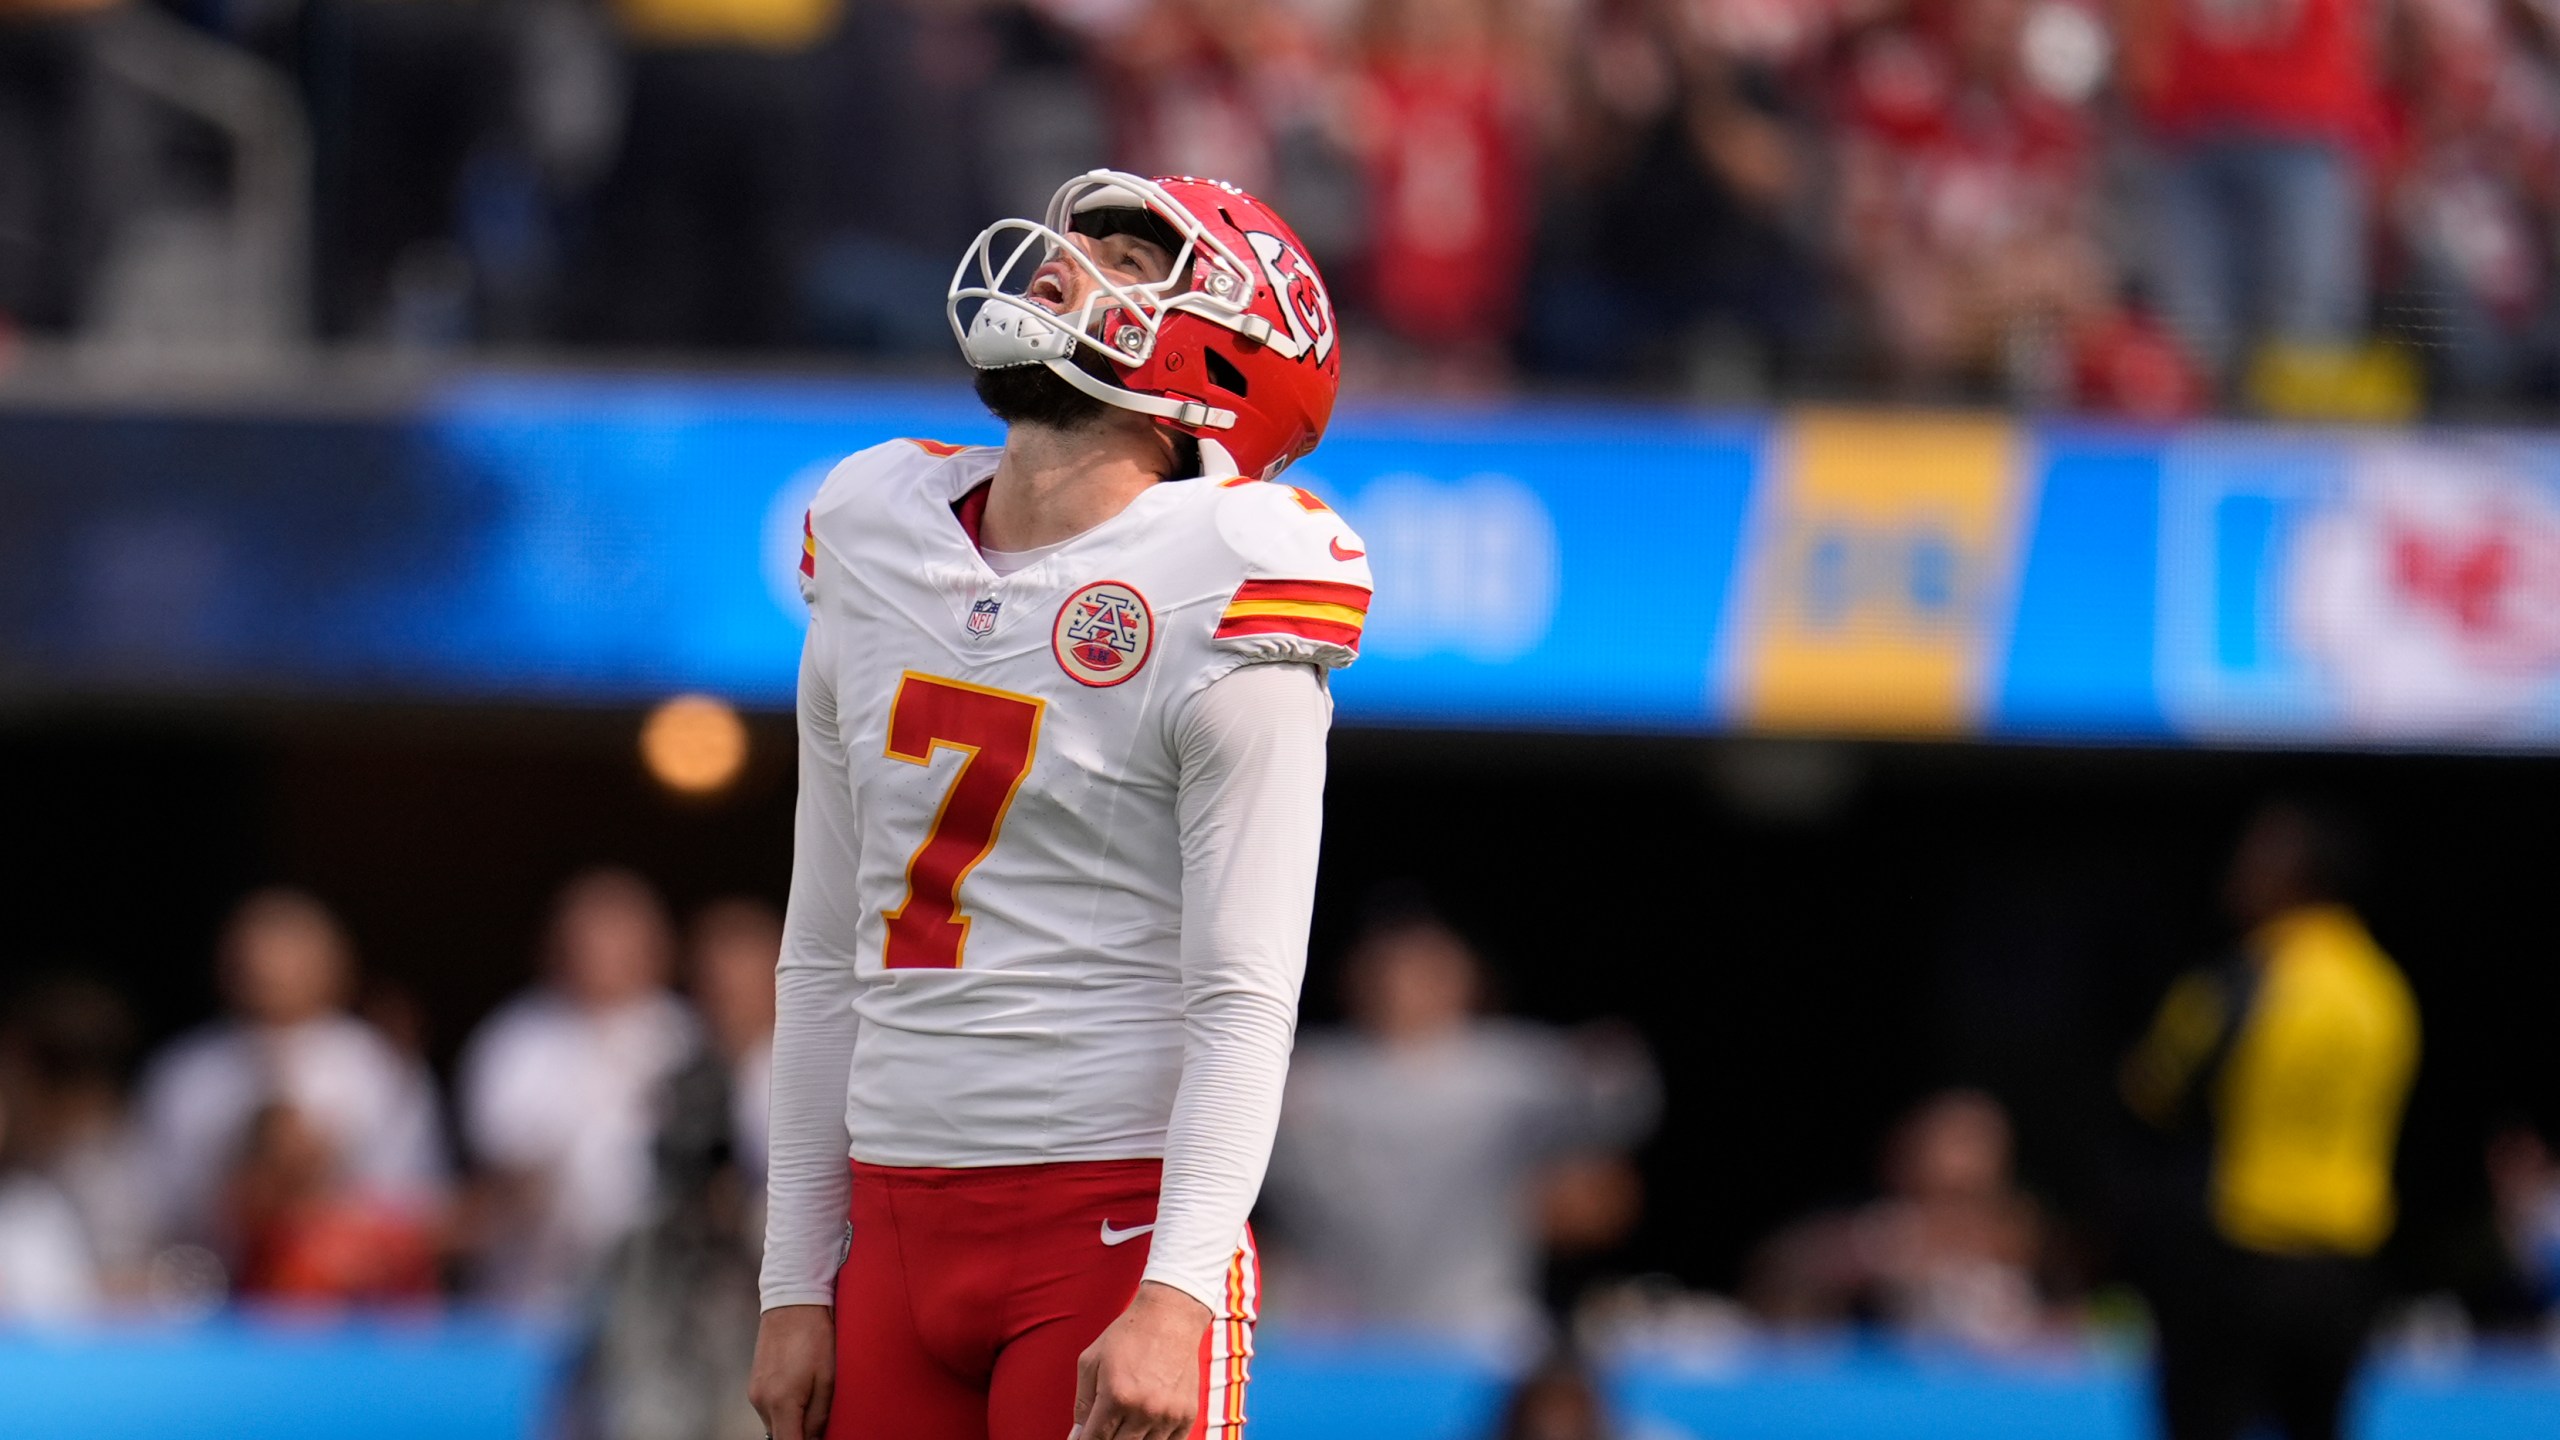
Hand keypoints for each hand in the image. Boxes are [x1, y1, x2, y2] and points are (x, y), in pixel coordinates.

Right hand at [749, 1304, 835, 1439]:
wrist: (792, 1301)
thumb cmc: (815, 1336)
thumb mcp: (827, 1378)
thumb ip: (819, 1416)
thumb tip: (815, 1439)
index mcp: (781, 1402)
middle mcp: (761, 1401)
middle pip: (780, 1437)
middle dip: (800, 1436)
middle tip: (821, 1423)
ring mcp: (754, 1392)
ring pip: (774, 1424)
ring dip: (792, 1422)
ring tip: (813, 1402)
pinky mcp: (754, 1383)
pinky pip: (769, 1409)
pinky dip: (784, 1410)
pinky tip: (801, 1392)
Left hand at [1072, 1281, 1211, 1439]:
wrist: (1170, 1317)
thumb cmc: (1128, 1336)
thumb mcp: (1091, 1362)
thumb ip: (1082, 1404)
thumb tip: (1078, 1436)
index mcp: (1116, 1396)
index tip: (1086, 1439)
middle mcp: (1144, 1410)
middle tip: (1106, 1426)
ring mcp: (1168, 1415)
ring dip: (1131, 1439)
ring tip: (1127, 1422)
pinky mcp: (1187, 1415)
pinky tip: (1146, 1427)